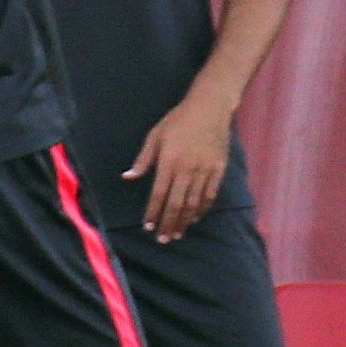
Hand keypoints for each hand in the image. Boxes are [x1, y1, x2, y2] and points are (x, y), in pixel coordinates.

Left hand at [126, 91, 233, 242]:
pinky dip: (202, 209)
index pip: (158, 194)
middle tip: (163, 239)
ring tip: (177, 233)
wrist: (210, 108)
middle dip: (168, 223)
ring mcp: (205, 170)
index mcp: (168, 161)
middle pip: (176, 204)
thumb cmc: (178, 120)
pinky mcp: (218, 170)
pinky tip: (195, 218)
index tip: (148, 227)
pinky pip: (210, 195)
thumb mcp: (155, 135)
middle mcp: (187, 169)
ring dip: (184, 221)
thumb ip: (142, 160)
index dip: (153, 213)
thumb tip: (127, 177)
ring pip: (194, 203)